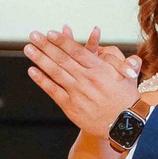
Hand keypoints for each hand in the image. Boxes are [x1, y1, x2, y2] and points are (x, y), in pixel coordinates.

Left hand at [24, 27, 139, 138]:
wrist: (124, 125)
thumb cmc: (126, 99)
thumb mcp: (129, 76)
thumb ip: (123, 60)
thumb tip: (121, 52)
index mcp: (100, 70)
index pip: (77, 51)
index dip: (63, 41)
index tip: (51, 33)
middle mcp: (87, 80)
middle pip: (62, 59)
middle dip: (46, 45)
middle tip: (33, 35)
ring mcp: (77, 93)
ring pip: (55, 72)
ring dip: (40, 59)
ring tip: (28, 48)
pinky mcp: (71, 106)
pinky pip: (53, 91)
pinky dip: (42, 80)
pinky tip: (32, 71)